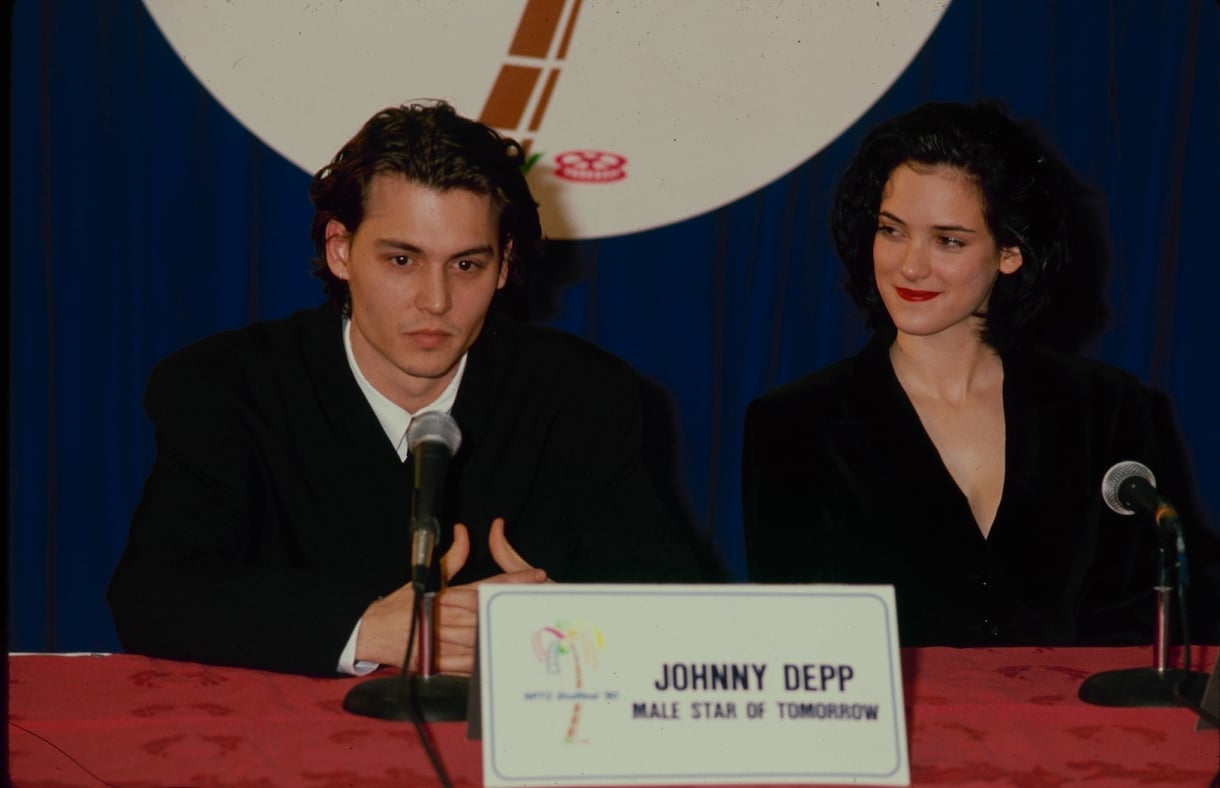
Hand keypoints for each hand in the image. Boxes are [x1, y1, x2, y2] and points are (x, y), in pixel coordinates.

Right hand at [354, 518, 546, 674]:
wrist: (371, 633)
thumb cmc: (399, 606)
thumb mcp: (426, 577)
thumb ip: (451, 558)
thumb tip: (463, 533)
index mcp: (446, 596)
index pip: (487, 585)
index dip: (514, 579)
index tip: (536, 575)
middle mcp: (447, 618)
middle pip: (490, 611)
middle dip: (516, 606)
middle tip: (543, 600)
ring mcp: (444, 642)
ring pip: (482, 638)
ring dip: (506, 633)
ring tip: (532, 627)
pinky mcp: (439, 663)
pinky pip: (468, 664)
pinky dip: (486, 660)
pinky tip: (504, 656)